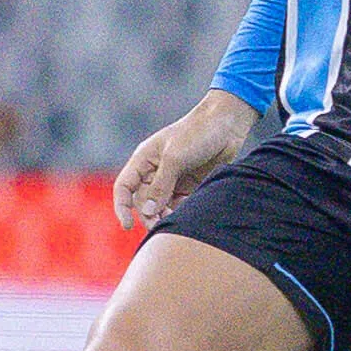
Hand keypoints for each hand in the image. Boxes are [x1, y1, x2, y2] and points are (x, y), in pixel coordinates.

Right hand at [113, 92, 259, 229]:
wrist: (228, 125)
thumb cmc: (197, 133)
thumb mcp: (175, 158)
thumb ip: (160, 186)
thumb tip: (147, 211)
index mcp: (144, 160)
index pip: (124, 187)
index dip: (122, 207)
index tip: (128, 225)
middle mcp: (155, 171)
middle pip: (142, 201)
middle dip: (148, 215)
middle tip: (160, 225)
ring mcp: (172, 179)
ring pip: (160, 206)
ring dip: (164, 216)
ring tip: (175, 221)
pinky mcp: (189, 186)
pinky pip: (179, 205)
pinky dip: (180, 213)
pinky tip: (188, 215)